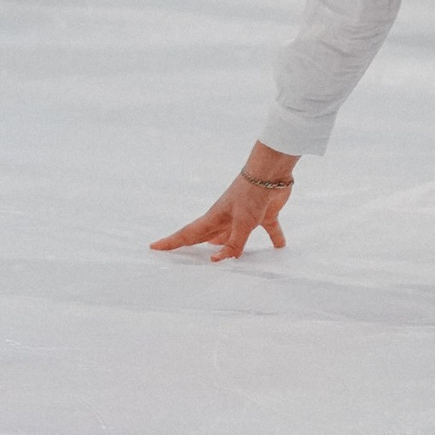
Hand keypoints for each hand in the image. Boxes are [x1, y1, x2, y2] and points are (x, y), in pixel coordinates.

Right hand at [151, 142, 297, 262]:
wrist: (271, 173)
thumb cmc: (251, 194)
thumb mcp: (242, 224)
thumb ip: (233, 244)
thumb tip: (217, 261)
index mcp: (215, 219)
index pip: (189, 234)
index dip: (171, 242)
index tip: (153, 247)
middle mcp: (227, 218)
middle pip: (207, 236)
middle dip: (193, 245)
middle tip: (180, 255)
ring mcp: (245, 216)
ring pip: (233, 235)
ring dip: (228, 245)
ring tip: (219, 255)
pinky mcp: (264, 214)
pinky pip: (268, 229)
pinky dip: (273, 237)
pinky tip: (280, 247)